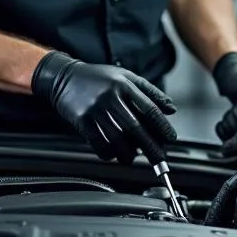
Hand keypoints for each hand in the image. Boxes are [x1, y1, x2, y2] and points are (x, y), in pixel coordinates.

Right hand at [31, 51, 177, 163]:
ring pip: (117, 139)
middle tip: (160, 159)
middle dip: (151, 147)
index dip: (162, 127)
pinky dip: (108, 153)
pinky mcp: (81, 120)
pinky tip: (113, 154)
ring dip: (128, 154)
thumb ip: (150, 92)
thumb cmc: (99, 78)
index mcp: (125, 85)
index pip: (149, 109)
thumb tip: (171, 109)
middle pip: (136, 128)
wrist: (64, 77)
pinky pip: (98, 143)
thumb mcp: (127, 77)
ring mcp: (95, 109)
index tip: (171, 139)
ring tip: (132, 157)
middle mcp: (111, 97)